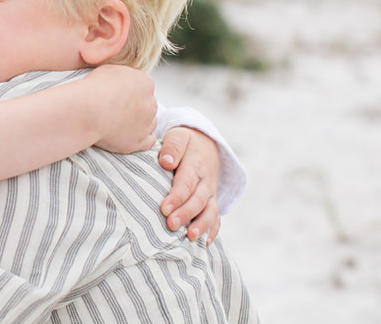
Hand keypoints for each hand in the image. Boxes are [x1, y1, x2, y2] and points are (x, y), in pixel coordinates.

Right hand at [85, 65, 156, 154]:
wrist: (86, 110)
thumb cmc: (93, 89)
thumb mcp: (110, 70)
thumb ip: (124, 76)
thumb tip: (123, 82)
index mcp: (146, 83)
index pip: (145, 88)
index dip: (132, 93)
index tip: (120, 97)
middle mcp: (151, 103)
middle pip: (148, 106)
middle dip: (136, 108)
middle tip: (118, 111)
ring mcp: (146, 123)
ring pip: (150, 123)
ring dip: (139, 123)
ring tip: (119, 123)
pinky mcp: (139, 141)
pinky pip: (149, 141)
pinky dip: (141, 139)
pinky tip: (128, 135)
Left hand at [158, 127, 220, 243]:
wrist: (206, 144)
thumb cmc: (184, 142)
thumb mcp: (178, 136)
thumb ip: (173, 147)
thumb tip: (166, 162)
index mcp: (195, 166)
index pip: (186, 183)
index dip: (177, 197)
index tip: (164, 208)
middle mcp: (205, 182)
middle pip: (198, 200)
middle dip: (186, 214)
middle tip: (171, 225)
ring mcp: (210, 193)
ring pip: (210, 211)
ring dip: (201, 225)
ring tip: (190, 238)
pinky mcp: (212, 201)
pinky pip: (216, 217)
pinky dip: (212, 230)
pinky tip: (205, 244)